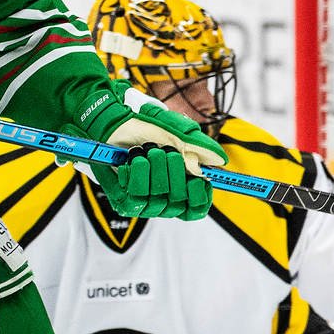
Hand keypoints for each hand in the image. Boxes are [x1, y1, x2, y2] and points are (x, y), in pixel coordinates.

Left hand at [91, 95, 225, 219]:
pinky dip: (136, 175)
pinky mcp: (124, 201)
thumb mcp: (177, 132)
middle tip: (162, 151)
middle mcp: (164, 199)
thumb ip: (198, 146)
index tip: (199, 179)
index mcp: (180, 187)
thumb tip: (220, 160)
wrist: (113, 124)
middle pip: (179, 201)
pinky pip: (136, 198)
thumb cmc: (146, 130)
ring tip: (144, 152)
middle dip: (173, 170)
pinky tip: (132, 162)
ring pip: (158, 199)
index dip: (200, 197)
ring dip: (153, 169)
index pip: (196, 209)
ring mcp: (144, 202)